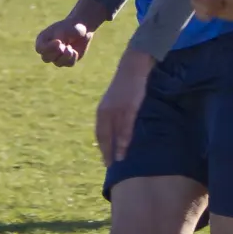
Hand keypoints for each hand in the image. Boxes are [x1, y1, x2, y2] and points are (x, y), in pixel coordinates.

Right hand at [35, 19, 92, 66]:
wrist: (82, 28)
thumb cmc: (70, 26)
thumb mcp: (64, 29)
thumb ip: (60, 38)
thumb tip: (60, 49)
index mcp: (43, 39)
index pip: (40, 49)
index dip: (48, 48)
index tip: (59, 41)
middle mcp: (48, 50)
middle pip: (46, 58)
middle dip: (56, 53)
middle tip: (65, 46)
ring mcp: (57, 56)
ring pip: (58, 63)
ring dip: (66, 56)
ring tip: (70, 48)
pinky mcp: (67, 60)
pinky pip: (69, 64)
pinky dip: (73, 58)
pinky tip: (75, 51)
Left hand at [96, 48, 155, 164]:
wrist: (132, 67)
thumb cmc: (125, 84)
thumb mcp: (116, 101)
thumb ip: (114, 115)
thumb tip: (117, 130)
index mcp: (102, 110)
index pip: (100, 133)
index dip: (102, 147)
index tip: (105, 159)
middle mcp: (106, 111)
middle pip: (104, 136)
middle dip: (106, 151)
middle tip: (109, 166)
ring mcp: (117, 110)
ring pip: (114, 133)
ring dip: (115, 149)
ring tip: (117, 161)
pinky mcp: (128, 107)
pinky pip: (125, 126)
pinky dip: (124, 138)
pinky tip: (124, 147)